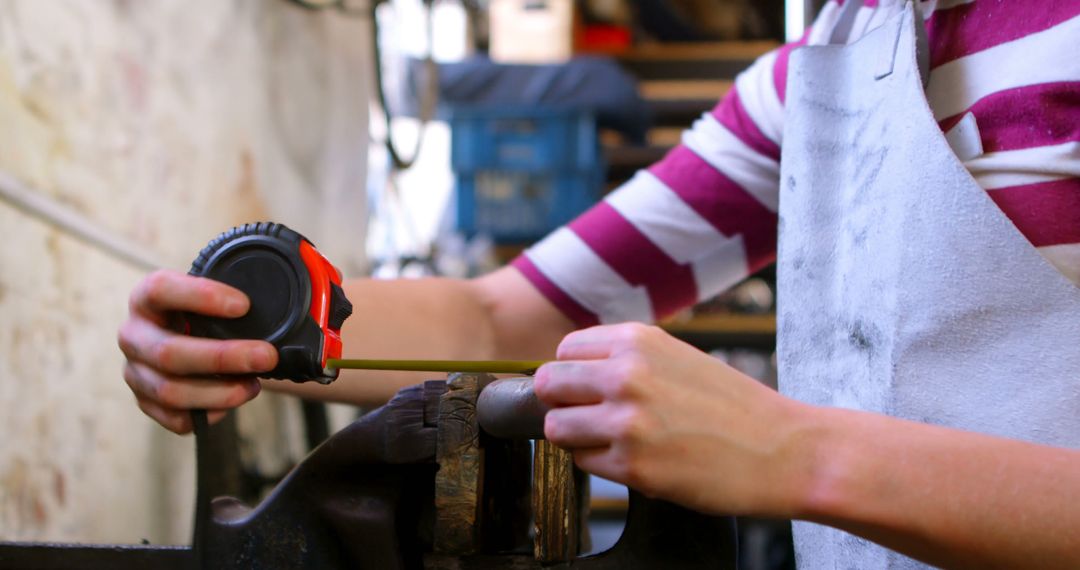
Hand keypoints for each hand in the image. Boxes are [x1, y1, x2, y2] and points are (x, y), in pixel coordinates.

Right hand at [117, 270, 277, 433]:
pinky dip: (208, 413)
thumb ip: (255, 288)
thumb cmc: (213, 312)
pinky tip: (232, 401)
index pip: (162, 290)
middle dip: (225, 357)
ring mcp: (136, 372)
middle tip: (268, 356)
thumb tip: (317, 285)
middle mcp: (134, 334)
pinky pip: (175, 418)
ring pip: (171, 392)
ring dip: (220, 392)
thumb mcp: (223, 292)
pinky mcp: (146, 402)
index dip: (201, 297)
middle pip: (170, 353)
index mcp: (147, 296)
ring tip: (254, 385)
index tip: (244, 305)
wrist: (192, 334)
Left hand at [534, 323, 810, 516]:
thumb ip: (627, 358)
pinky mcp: (632, 466)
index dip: (573, 374)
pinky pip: (584, 463)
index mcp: (638, 340)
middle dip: (563, 404)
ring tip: (613, 441)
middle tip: (592, 418)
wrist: (784, 450)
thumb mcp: (679, 357)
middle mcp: (626, 374)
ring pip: (556, 428)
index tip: (589, 389)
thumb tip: (571, 372)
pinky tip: (637, 461)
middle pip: (547, 385)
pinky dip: (602, 465)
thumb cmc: (735, 407)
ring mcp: (626, 421)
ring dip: (577, 438)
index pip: (564, 351)